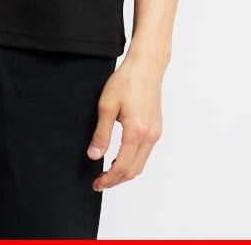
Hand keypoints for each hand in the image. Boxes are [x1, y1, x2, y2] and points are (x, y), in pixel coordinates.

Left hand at [87, 52, 164, 190]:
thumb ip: (101, 134)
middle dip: (116, 180)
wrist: (146, 66)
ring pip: (141, 164)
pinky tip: (120, 158)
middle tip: (99, 182)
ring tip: (108, 172)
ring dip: (125, 172)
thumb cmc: (125, 81)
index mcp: (136, 132)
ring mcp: (155, 133)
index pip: (122, 167)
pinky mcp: (156, 128)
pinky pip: (145, 153)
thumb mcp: (106, 106)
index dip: (108, 179)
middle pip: (134, 171)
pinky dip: (133, 162)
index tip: (96, 184)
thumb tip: (94, 156)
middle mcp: (150, 136)